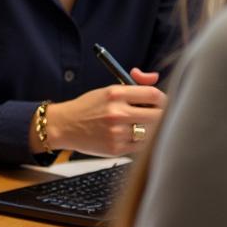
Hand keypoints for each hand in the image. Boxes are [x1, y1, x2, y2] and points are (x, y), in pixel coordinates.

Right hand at [45, 69, 165, 155]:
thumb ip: (134, 84)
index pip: (153, 94)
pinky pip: (140, 146)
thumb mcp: (108, 90)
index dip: (162, 98)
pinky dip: (139, 141)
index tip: (161, 102)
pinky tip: (128, 136)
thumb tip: (155, 77)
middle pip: (159, 115)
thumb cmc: (88, 107)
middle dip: (161, 115)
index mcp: (115, 93)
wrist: (64, 126)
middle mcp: (117, 113)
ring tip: (139, 125)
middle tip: (156, 115)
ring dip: (149, 129)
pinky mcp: (116, 149)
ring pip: (151, 132)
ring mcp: (117, 132)